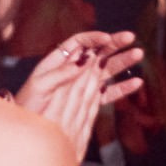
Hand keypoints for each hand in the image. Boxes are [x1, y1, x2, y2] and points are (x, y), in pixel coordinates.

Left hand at [15, 30, 143, 159]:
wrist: (27, 127)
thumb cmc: (28, 105)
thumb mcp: (40, 86)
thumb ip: (61, 74)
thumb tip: (84, 60)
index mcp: (58, 61)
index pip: (79, 43)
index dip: (94, 38)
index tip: (107, 38)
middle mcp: (72, 70)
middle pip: (96, 52)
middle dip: (114, 43)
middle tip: (131, 37)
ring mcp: (81, 85)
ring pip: (105, 70)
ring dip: (122, 61)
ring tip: (138, 54)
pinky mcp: (88, 101)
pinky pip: (108, 92)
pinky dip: (122, 88)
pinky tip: (136, 83)